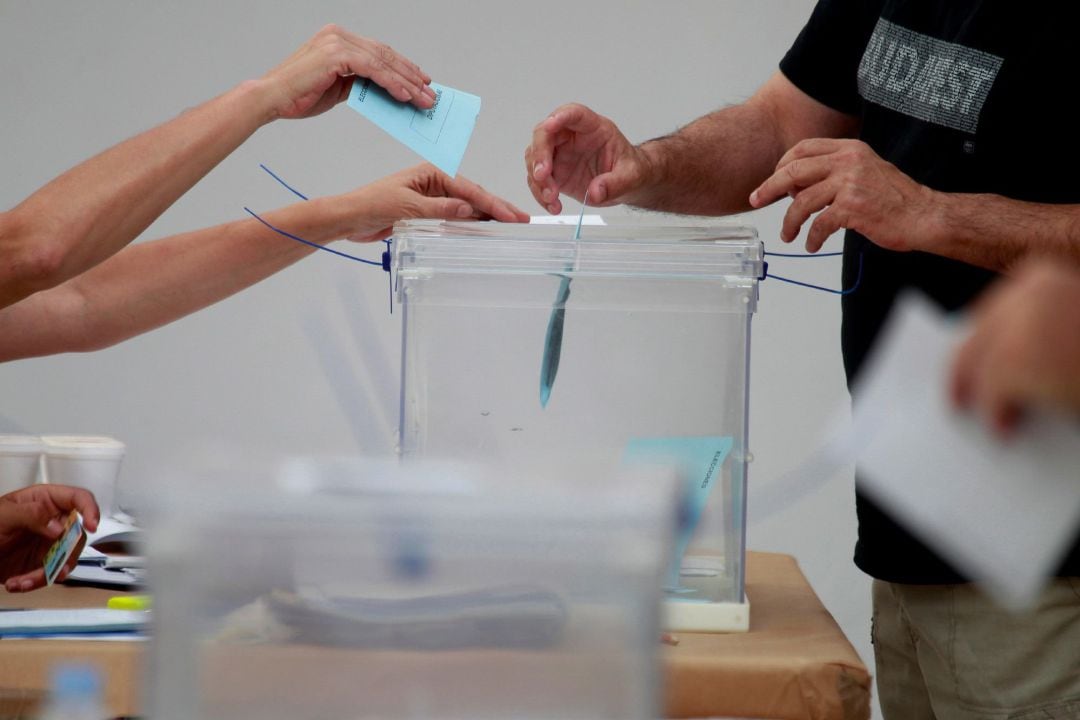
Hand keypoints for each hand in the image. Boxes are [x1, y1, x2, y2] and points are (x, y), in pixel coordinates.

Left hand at [0, 485, 99, 592]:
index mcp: (45, 501)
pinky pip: (51, 575)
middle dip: (66, 553)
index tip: (92, 525)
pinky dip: (35, 582)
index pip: (78, 498)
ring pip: (66, 559)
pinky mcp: (41, 563)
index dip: (90, 509)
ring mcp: (48, 543)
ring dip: (47, 573)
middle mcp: (52, 521)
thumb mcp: (4, 515)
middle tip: (53, 565)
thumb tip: (59, 526)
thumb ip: (32, 515)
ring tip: (23, 580)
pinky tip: (17, 582)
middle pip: (77, 534)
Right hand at [259, 25, 435, 120]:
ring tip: (423, 99)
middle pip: (385, 55)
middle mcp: (339, 36)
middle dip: (411, 75)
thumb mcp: (337, 88)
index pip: (379, 52)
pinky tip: (404, 95)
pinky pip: (373, 69)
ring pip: (383, 62)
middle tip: (429, 92)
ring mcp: (337, 42)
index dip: (402, 67)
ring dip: (406, 82)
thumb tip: (384, 91)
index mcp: (338, 39)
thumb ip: (359, 83)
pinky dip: (391, 83)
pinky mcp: (336, 54)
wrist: (273, 99)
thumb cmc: (299, 95)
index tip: (421, 81)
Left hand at [332, 163, 529, 243]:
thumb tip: (468, 209)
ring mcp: (434, 198)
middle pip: (473, 196)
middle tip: (522, 221)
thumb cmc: (371, 204)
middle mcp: (436, 183)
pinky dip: (471, 225)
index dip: (493, 203)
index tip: (512, 216)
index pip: (469, 189)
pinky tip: (484, 231)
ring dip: (487, 217)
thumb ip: (438, 209)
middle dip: (497, 208)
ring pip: (467, 208)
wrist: (350, 218)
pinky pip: (456, 219)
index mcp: (432, 173)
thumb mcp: (406, 207)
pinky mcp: (429, 213)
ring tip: (510, 227)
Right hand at [525, 103, 648, 213]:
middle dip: (539, 155)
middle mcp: (570, 137)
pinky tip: (553, 205)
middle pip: (544, 134)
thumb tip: (596, 192)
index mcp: (592, 127)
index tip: (550, 125)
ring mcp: (559, 154)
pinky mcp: (554, 173)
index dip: (560, 117)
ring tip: (551, 198)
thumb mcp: (631, 176)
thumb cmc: (629, 169)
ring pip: (534, 158)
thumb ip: (615, 183)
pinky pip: (538, 180)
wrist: (626, 184)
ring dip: (538, 179)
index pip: (573, 113)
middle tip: (542, 176)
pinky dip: (540, 194)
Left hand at [749, 138, 939, 252]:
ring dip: (790, 221)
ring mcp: (850, 183)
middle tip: (756, 201)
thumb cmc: (895, 199)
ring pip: (801, 201)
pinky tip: (813, 245)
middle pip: (793, 170)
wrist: (924, 215)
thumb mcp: (865, 171)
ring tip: (788, 234)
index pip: (803, 148)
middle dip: (769, 188)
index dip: (781, 165)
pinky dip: (811, 238)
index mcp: (850, 149)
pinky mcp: (852, 207)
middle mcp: (848, 161)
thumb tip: (798, 186)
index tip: (770, 182)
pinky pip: (819, 224)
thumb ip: (834, 172)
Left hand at [950, 260, 1079, 435]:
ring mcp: (1020, 325)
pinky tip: (1003, 431)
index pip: (992, 309)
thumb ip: (1049, 330)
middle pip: (975, 333)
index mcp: (1042, 276)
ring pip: (975, 364)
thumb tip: (1013, 359)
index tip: (969, 358)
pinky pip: (990, 395)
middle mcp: (1027, 291)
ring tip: (971, 411)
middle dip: (966, 365)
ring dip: (976, 391)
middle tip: (959, 393)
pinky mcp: (1018, 362)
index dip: (981, 339)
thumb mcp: (1070, 327)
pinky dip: (995, 416)